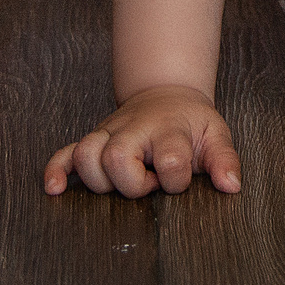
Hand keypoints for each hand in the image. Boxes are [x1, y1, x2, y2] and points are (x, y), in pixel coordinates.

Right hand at [45, 84, 242, 196]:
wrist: (167, 95)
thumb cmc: (190, 123)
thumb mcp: (216, 135)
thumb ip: (224, 160)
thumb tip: (230, 185)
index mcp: (167, 129)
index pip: (169, 158)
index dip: (175, 177)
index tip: (178, 178)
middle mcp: (134, 129)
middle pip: (117, 158)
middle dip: (133, 183)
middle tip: (149, 182)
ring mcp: (110, 133)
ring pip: (87, 155)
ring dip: (100, 179)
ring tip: (120, 183)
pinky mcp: (95, 139)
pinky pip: (66, 153)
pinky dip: (57, 170)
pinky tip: (55, 188)